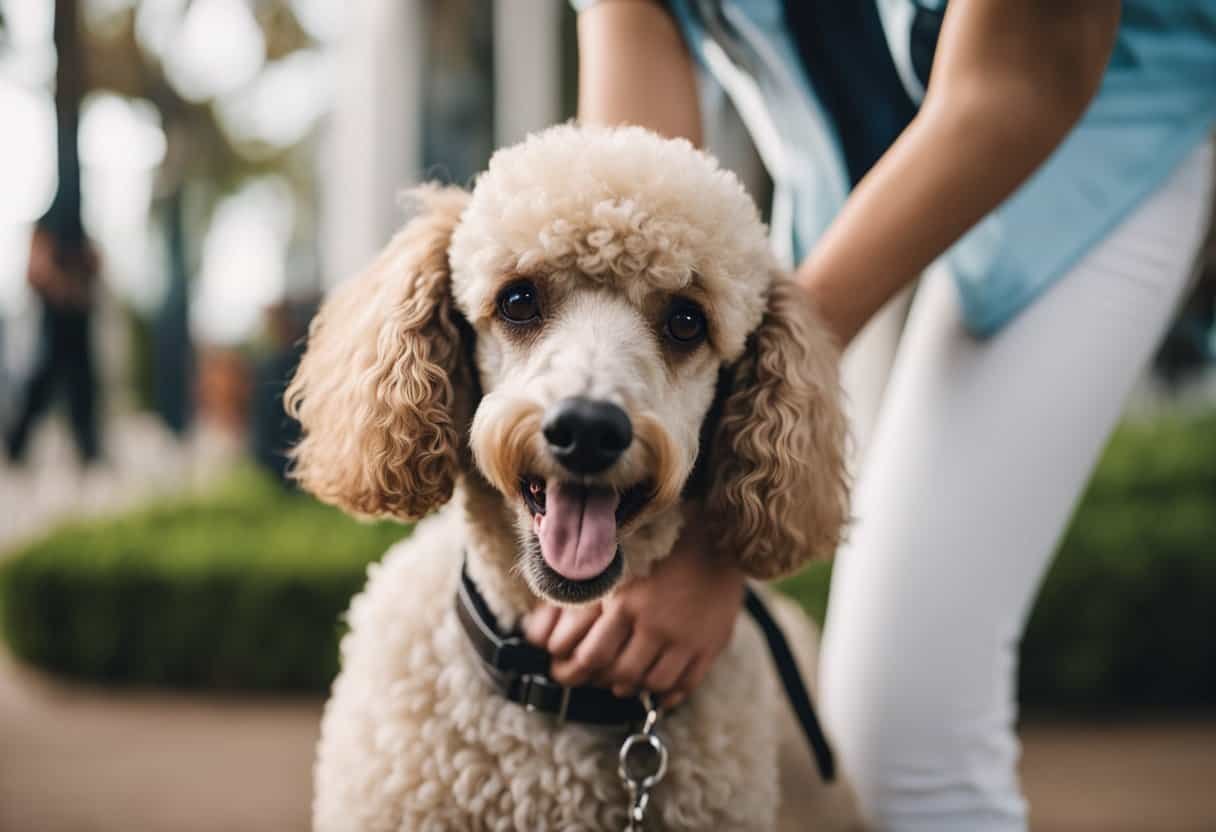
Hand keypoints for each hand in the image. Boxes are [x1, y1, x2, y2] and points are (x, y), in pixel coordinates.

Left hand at [523, 511, 744, 707]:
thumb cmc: (659, 549)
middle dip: (605, 681)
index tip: (568, 669)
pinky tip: (658, 687)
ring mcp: (686, 639)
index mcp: (627, 604)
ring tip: (628, 679)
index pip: (592, 656)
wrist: (717, 538)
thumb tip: (538, 632)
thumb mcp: (617, 568)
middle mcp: (656, 625)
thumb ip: (584, 599)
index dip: (576, 669)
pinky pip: (686, 684)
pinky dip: (669, 693)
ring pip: (653, 684)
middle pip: (621, 675)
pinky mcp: (711, 646)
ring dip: (636, 687)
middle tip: (599, 677)